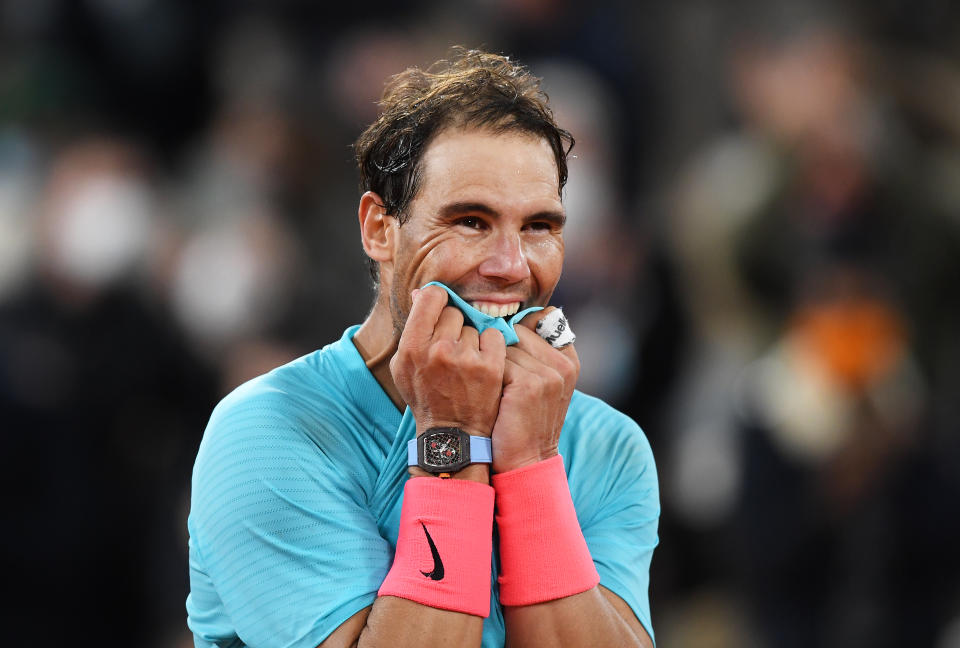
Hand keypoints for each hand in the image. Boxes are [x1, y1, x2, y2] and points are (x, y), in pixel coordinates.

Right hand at [390, 284, 506, 437]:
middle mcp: (438, 349)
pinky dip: (491, 347)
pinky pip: (494, 335)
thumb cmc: (426, 397)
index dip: (438, 300)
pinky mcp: (490, 366)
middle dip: (455, 327)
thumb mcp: (404, 366)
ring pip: (474, 326)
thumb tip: (421, 293)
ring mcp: (466, 358)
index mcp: (413, 346)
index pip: (431, 296)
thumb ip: (413, 329)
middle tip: (453, 349)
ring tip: (467, 363)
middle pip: (454, 312)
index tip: (441, 311)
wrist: (452, 434)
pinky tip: (484, 363)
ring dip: (473, 340)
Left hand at [490, 307, 579, 471]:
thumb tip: (505, 318)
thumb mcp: (537, 384)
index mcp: (568, 360)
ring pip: (503, 346)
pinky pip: (496, 362)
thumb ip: (531, 352)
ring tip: (492, 389)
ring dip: (490, 364)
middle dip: (499, 348)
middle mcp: (563, 364)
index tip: (505, 352)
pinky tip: (490, 396)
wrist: (524, 460)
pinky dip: (487, 377)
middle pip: (517, 331)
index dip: (517, 331)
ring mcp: (549, 374)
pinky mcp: (529, 384)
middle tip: (494, 376)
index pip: (540, 319)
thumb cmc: (522, 418)